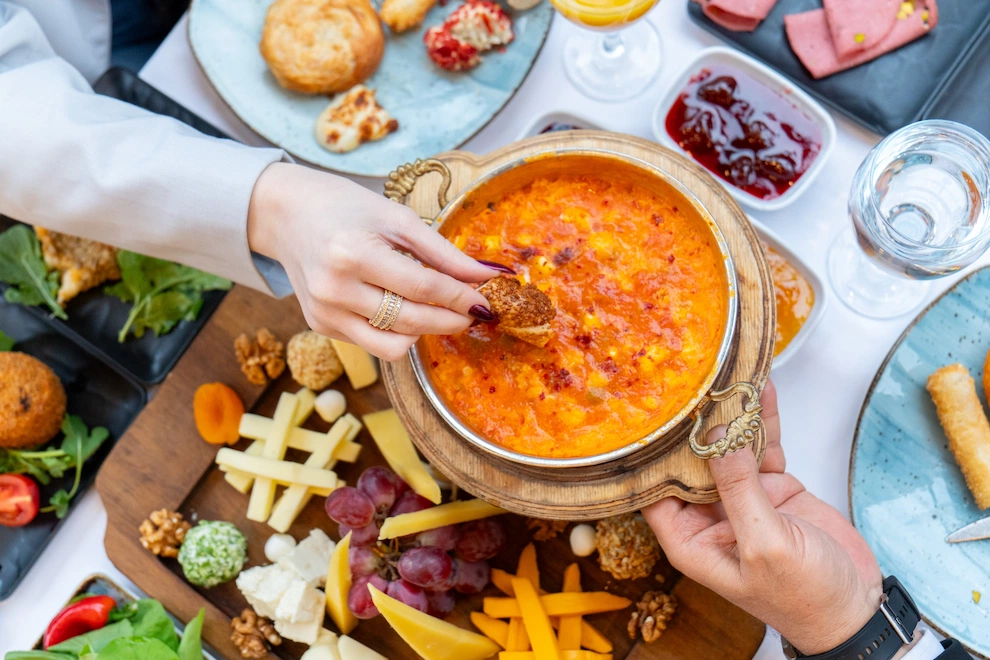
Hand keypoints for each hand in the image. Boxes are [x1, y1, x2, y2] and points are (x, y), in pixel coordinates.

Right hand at [247, 163, 505, 359]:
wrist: (287, 215)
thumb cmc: (347, 209)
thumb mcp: (397, 218)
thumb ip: (443, 251)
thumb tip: (488, 275)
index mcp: (353, 253)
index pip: (422, 288)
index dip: (460, 297)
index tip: (485, 302)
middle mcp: (334, 289)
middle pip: (411, 321)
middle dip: (451, 320)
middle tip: (473, 312)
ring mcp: (324, 313)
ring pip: (394, 345)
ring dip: (425, 331)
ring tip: (438, 310)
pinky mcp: (320, 326)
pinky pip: (373, 343)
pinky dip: (396, 331)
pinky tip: (399, 307)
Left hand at [643, 381, 883, 654]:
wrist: (856, 609)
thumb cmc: (805, 599)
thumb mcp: (766, 546)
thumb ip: (739, 491)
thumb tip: (716, 440)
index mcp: (690, 540)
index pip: (654, 490)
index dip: (651, 455)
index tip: (651, 415)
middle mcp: (709, 517)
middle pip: (690, 461)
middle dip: (692, 425)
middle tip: (690, 381)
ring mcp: (742, 499)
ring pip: (728, 448)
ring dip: (730, 415)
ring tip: (726, 374)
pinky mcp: (773, 488)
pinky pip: (763, 447)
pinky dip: (763, 421)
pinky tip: (760, 390)